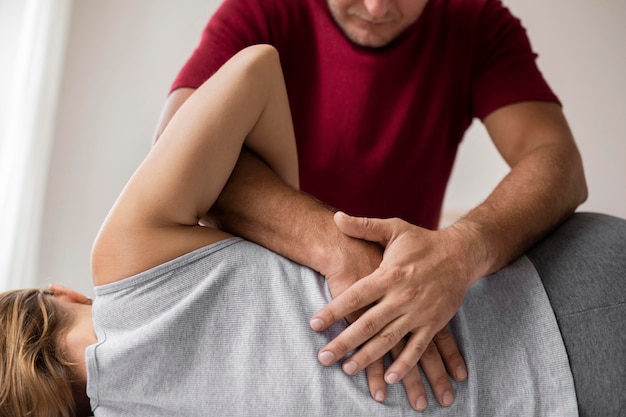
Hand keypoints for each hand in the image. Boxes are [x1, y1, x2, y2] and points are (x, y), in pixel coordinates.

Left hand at [310, 212, 472, 404]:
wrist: (462, 253)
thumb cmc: (423, 241)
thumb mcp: (394, 228)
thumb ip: (364, 227)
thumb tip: (336, 217)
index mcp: (388, 274)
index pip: (354, 296)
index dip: (333, 311)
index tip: (314, 324)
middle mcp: (401, 296)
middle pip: (367, 324)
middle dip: (344, 342)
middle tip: (324, 357)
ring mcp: (418, 312)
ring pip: (389, 340)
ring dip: (368, 357)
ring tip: (348, 369)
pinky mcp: (434, 323)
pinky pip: (418, 348)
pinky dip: (404, 364)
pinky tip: (389, 377)